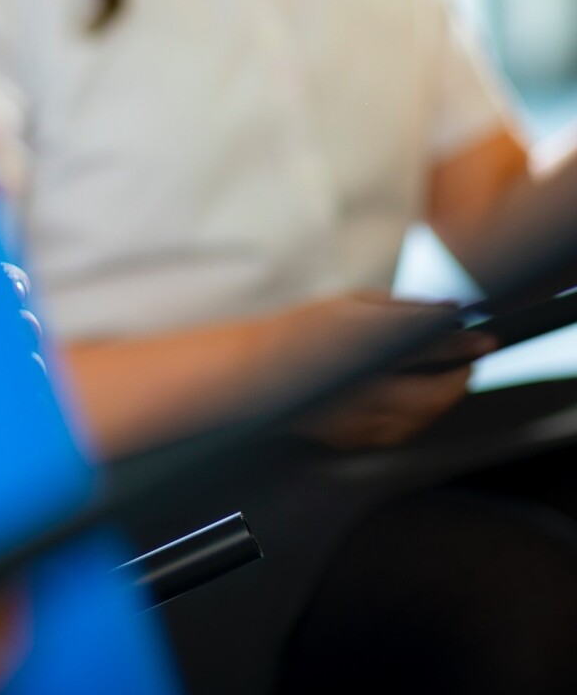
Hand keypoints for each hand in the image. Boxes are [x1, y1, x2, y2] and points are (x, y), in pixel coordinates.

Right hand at [276, 293, 492, 449]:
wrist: (254, 372)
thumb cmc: (300, 331)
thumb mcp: (349, 304)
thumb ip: (399, 308)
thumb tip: (446, 310)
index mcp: (363, 343)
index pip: (431, 344)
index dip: (465, 343)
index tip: (486, 340)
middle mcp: (363, 384)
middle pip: (434, 393)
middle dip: (459, 381)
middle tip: (467, 366)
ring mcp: (356, 415)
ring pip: (420, 419)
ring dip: (440, 402)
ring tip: (444, 384)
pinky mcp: (350, 436)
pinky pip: (398, 433)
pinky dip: (414, 420)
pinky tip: (412, 406)